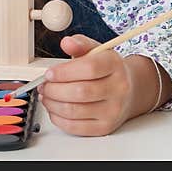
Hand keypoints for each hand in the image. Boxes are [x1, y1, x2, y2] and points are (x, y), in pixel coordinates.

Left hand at [36, 34, 155, 135]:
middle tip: (43, 86)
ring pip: (74, 110)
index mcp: (114, 65)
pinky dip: (58, 118)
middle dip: (54, 89)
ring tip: (46, 96)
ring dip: (52, 103)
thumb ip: (80, 44)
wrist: (128, 91)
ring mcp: (113, 110)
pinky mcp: (105, 127)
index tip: (49, 73)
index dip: (64, 72)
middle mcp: (118, 89)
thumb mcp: (96, 51)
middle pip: (80, 92)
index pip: (89, 68)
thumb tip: (66, 43)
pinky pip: (75, 127)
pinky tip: (53, 108)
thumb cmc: (107, 70)